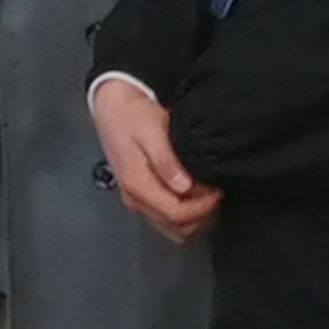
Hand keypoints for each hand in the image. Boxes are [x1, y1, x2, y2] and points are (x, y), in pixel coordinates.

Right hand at [91, 77, 221, 243]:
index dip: (202, 207)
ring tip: (206, 195)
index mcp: (138, 184)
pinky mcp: (137, 194)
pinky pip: (163, 217)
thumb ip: (166, 161)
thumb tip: (184, 187)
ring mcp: (134, 198)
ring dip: (192, 217)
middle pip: (174, 226)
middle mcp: (134, 198)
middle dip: (200, 215)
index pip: (176, 213)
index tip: (218, 190)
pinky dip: (182, 214)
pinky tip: (192, 196)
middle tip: (215, 192)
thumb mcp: (152, 130)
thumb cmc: (132, 113)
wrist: (111, 102)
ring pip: (169, 226)